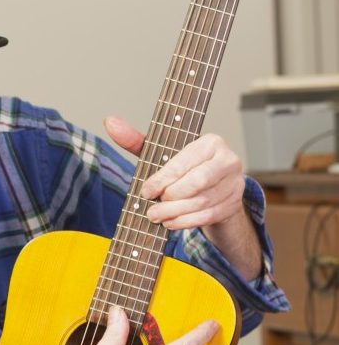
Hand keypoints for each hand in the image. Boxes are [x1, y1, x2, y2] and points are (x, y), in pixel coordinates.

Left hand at [104, 116, 244, 230]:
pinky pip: (207, 216)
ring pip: (201, 202)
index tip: (145, 191)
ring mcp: (234, 183)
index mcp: (210, 142)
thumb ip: (135, 139)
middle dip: (169, 199)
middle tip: (151, 208)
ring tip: (156, 216)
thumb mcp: (159, 152)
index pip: (183, 162)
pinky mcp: (233, 204)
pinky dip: (185, 222)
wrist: (210, 186)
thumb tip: (110, 122)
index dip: (162, 180)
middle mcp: (228, 160)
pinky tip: (170, 223)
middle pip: (196, 183)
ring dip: (174, 213)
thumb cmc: (181, 167)